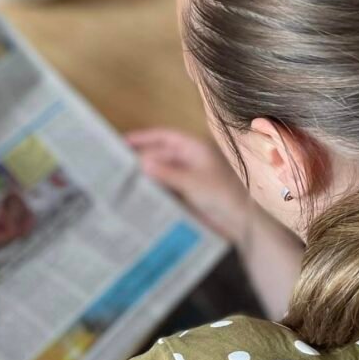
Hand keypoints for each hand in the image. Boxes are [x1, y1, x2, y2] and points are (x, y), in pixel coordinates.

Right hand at [127, 127, 250, 243]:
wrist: (239, 222)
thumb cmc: (221, 196)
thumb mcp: (190, 182)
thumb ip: (165, 172)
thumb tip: (141, 163)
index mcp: (195, 148)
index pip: (165, 137)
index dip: (144, 137)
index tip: (124, 142)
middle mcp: (191, 159)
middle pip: (161, 154)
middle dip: (142, 158)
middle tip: (118, 166)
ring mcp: (190, 176)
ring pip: (162, 171)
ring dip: (147, 175)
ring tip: (123, 180)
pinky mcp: (188, 192)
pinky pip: (167, 186)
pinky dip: (154, 188)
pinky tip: (140, 193)